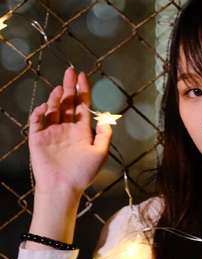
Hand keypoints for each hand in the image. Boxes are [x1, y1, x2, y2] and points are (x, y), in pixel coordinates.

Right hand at [28, 67, 112, 194]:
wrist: (64, 187)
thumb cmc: (83, 173)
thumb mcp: (100, 152)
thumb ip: (104, 134)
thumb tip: (107, 117)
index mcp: (81, 130)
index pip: (82, 105)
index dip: (83, 90)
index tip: (83, 76)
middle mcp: (66, 128)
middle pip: (67, 102)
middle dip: (69, 87)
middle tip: (69, 71)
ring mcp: (51, 132)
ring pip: (53, 109)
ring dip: (56, 98)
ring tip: (60, 88)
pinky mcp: (38, 138)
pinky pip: (37, 121)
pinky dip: (40, 112)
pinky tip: (46, 106)